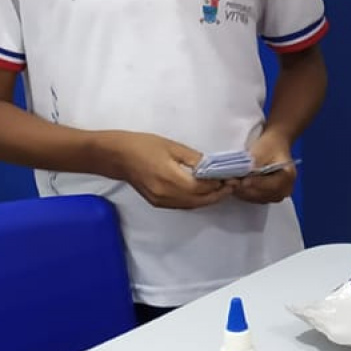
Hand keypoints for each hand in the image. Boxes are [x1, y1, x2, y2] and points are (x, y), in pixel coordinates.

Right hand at [105, 132, 232, 210]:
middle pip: (200, 200)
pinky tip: (205, 192)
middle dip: (219, 194)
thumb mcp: (172, 146)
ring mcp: (162, 202)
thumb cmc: (143, 146)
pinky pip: (183, 205)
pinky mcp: (158, 203)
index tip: (233, 176)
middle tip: (233, 184)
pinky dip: (197, 200)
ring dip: (209, 199)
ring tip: (223, 189)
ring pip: (193, 205)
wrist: (117, 157)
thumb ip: (194, 159)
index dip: (220, 183)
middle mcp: (167, 195)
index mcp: (171, 179)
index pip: (203, 186)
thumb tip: (214, 167)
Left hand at [233, 131, 298, 205]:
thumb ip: (254, 165)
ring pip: (257, 198)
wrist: (274, 145)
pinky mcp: (268, 197)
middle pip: (264, 194)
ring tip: (229, 184)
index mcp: (288, 176)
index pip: (272, 185)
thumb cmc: (270, 145)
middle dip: (245, 189)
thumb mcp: (262, 151)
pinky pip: (255, 199)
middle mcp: (285, 189)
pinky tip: (234, 187)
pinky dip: (243, 194)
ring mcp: (277, 195)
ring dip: (242, 192)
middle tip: (229, 183)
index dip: (256, 184)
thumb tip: (242, 177)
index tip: (242, 182)